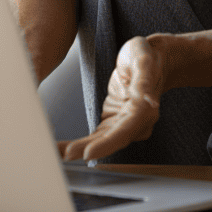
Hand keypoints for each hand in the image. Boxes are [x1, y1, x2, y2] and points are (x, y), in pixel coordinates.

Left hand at [59, 36, 164, 161]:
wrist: (154, 60)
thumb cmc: (147, 57)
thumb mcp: (144, 59)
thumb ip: (144, 80)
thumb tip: (147, 100)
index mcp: (144, 111)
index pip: (124, 132)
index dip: (107, 144)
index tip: (88, 153)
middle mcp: (135, 123)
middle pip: (110, 141)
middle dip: (87, 149)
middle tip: (66, 154)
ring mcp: (123, 125)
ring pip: (100, 142)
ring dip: (79, 149)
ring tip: (56, 153)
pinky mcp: (113, 124)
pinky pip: (96, 137)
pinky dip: (80, 144)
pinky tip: (62, 148)